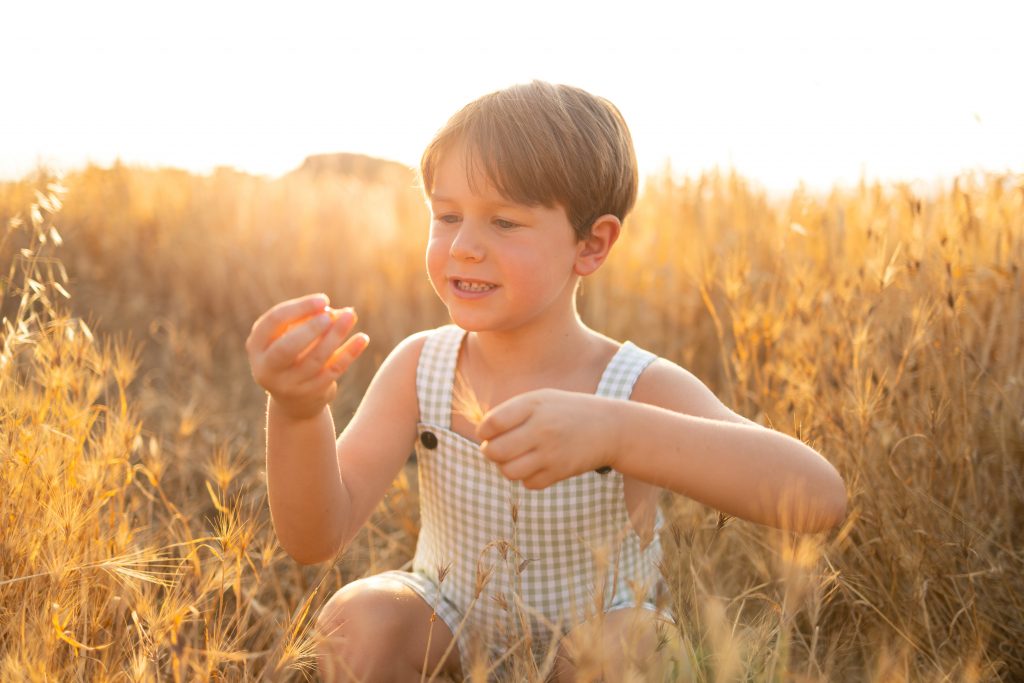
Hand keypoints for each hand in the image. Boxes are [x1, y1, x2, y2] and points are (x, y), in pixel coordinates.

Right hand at [245, 293, 368, 419]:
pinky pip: (333, 371)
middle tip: (330, 314)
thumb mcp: (290, 335)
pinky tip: (362, 338)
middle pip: (287, 348)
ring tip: (350, 315)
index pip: (274, 322)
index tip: (324, 300)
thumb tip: (338, 312)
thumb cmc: (292, 354)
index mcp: (257, 346)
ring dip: (335, 335)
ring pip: (315, 359)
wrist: (294, 401)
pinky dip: (349, 353)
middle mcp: (267, 368)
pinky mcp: (312, 393)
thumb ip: (308, 320)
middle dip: (310, 328)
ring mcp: (289, 384)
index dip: (300, 308)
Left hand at [476, 389, 618, 488]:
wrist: (610, 428)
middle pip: (495, 452)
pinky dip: (527, 478)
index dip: (483, 431)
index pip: (491, 424)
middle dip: (490, 452)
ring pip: (509, 472)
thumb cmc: (568, 411)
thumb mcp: (542, 399)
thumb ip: (512, 411)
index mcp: (533, 405)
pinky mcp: (560, 472)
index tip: (488, 433)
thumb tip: (483, 432)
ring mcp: (551, 453)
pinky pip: (528, 483)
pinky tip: (536, 465)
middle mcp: (541, 429)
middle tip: (498, 448)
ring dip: (506, 467)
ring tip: (515, 458)